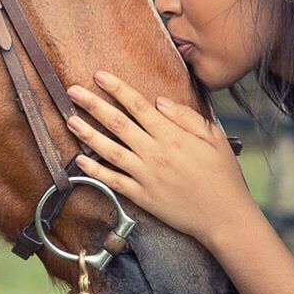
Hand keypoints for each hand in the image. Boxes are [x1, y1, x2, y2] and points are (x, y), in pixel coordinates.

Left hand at [65, 71, 255, 248]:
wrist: (224, 217)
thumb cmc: (223, 175)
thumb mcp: (213, 137)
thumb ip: (186, 116)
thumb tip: (159, 100)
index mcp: (173, 136)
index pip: (138, 106)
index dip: (117, 89)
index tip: (99, 76)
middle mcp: (155, 153)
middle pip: (118, 124)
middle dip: (93, 105)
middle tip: (73, 91)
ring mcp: (146, 176)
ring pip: (109, 151)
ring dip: (87, 134)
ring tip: (69, 120)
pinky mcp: (142, 197)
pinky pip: (113, 181)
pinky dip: (94, 172)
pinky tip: (79, 162)